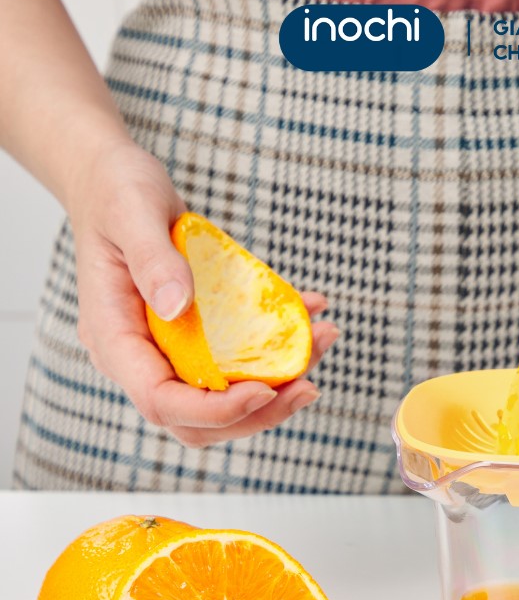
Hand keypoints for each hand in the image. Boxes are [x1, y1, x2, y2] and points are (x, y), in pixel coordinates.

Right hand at [69, 141, 338, 447]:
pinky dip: (278, 345)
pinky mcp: (196, 336)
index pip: (162, 401)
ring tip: (323, 339)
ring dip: (279, 382)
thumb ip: (153, 259)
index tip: (266, 391)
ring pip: (224, 395)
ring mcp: (168, 350)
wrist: (113, 181)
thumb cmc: (114, 191)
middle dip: (258, 413)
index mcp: (115, 339)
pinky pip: (239, 358)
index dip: (215, 409)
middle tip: (309, 386)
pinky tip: (310, 310)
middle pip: (197, 418)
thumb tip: (178, 306)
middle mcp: (141, 356)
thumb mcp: (130, 211)